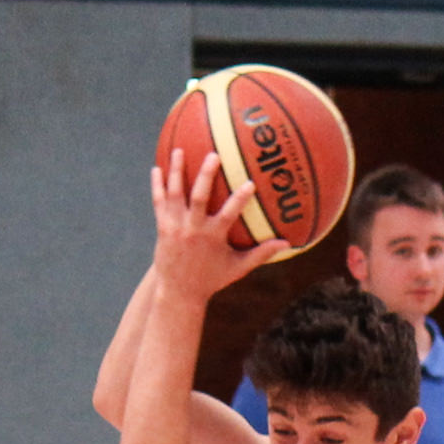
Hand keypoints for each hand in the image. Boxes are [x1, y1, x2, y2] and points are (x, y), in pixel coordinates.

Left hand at [149, 148, 289, 302]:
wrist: (178, 292)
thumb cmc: (212, 279)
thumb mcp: (237, 268)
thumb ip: (261, 254)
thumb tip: (287, 243)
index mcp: (212, 238)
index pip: (228, 214)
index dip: (239, 199)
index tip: (250, 183)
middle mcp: (192, 230)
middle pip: (198, 198)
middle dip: (205, 176)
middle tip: (213, 155)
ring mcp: (175, 227)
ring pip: (175, 194)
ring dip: (176, 172)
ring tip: (178, 150)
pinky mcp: (162, 227)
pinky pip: (158, 202)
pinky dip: (157, 185)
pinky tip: (157, 168)